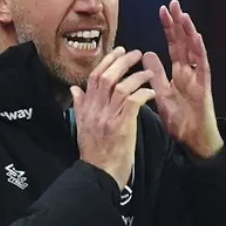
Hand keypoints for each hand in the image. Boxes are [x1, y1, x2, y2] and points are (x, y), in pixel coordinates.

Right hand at [71, 47, 154, 188]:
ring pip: (121, 87)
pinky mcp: (122, 126)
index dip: (106, 61)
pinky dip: (143, 93)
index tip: (118, 51)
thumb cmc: (94, 152)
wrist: (99, 174)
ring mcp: (108, 117)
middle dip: (122, 62)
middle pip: (107, 77)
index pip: (93, 77)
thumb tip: (74, 89)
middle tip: (136, 53)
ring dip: (137, 76)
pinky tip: (151, 93)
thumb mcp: (83, 126)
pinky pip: (133, 102)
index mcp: (86, 108)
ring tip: (149, 73)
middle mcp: (95, 109)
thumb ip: (80, 106)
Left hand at [143, 0, 223, 158]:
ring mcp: (198, 77)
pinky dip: (200, 51)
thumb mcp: (162, 94)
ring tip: (183, 15)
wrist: (193, 140)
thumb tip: (146, 53)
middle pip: (184, 43)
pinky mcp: (204, 87)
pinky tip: (196, 37)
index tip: (162, 11)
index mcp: (179, 73)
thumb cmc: (180, 119)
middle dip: (179, 23)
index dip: (168, 28)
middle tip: (173, 3)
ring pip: (194, 50)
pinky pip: (203, 66)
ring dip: (189, 32)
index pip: (173, 46)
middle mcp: (190, 71)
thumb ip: (156, 74)